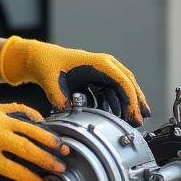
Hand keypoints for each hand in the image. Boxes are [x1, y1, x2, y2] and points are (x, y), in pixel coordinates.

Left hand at [0, 37, 149, 125]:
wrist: (40, 58)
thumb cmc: (47, 64)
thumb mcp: (52, 82)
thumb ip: (60, 99)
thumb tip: (70, 114)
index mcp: (98, 63)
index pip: (122, 81)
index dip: (130, 99)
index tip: (133, 116)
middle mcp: (105, 64)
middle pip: (128, 84)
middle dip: (136, 102)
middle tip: (141, 121)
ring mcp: (103, 71)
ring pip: (123, 88)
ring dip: (129, 104)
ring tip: (134, 121)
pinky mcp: (98, 78)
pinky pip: (113, 91)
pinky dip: (118, 103)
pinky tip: (120, 116)